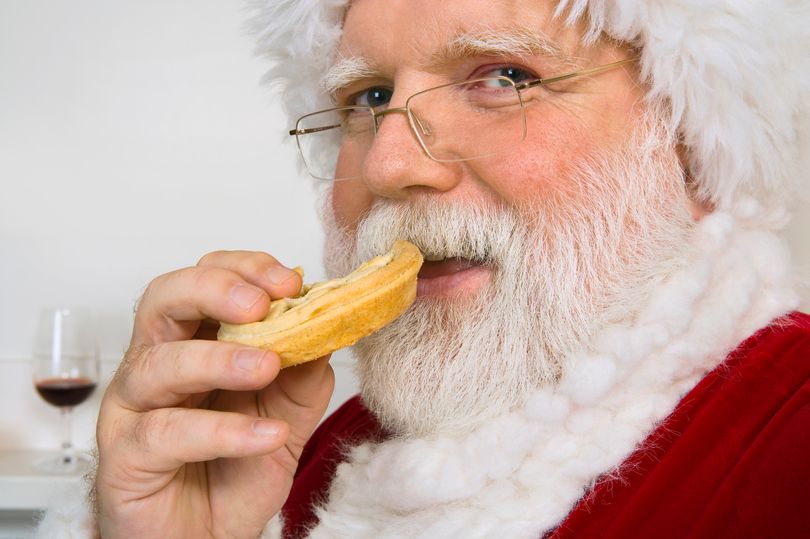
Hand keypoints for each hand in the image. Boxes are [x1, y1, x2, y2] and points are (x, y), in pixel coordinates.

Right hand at [94, 251, 334, 537]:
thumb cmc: (234, 475)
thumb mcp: (285, 419)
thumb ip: (303, 377)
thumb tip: (328, 330)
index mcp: (193, 344)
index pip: (205, 279)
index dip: (245, 270)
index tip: (292, 281)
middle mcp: (156, 365)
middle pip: (164, 299)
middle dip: (214, 289)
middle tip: (262, 305)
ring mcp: (135, 409)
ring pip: (159, 363)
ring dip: (219, 359)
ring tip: (269, 367)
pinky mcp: (126, 456)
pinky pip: (167, 432)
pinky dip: (223, 430)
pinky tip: (267, 435)